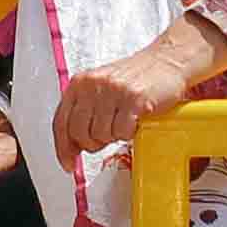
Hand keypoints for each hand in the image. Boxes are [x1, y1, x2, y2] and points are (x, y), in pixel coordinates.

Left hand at [50, 24, 223, 169]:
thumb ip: (84, 113)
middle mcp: (92, 84)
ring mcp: (112, 91)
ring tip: (124, 121)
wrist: (166, 62)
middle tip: (107, 136)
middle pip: (79, 133)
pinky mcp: (133, 99)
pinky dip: (129, 133)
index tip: (68, 164)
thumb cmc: (135, 78)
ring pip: (101, 135)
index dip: (63, 148)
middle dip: (93, 143)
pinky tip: (135, 120)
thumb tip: (72, 147)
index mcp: (79, 83)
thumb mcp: (100, 90)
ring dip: (114, 136)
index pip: (61, 122)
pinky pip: (122, 132)